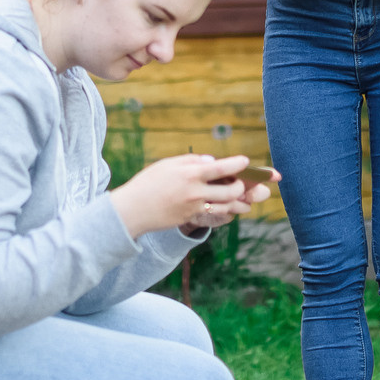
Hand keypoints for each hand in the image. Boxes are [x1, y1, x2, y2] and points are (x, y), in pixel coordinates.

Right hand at [112, 154, 268, 237]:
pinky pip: (213, 213)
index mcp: (189, 174)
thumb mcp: (167, 164)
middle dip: (241, 187)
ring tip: (237, 195)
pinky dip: (221, 208)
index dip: (237, 164)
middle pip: (231, 192)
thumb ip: (191, 160)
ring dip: (236, 202)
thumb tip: (212, 161)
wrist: (133, 210)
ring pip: (226, 207)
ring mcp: (194, 208)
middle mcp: (195, 192)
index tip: (246, 161)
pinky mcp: (191, 218)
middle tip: (240, 183)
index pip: (220, 168)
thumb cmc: (147, 183)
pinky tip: (221, 203)